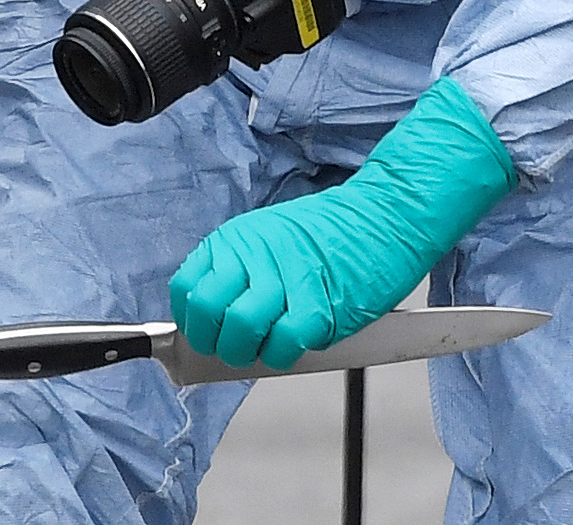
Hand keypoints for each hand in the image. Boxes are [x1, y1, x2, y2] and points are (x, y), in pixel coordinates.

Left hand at [169, 76, 516, 369]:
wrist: (386, 215)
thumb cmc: (334, 233)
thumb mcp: (270, 236)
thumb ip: (239, 270)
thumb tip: (214, 318)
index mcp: (237, 239)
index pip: (186, 289)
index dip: (191, 320)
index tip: (205, 332)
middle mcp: (253, 256)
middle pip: (205, 314)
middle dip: (214, 343)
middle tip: (233, 347)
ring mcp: (284, 281)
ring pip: (238, 333)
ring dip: (246, 354)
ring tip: (265, 349)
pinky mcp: (317, 308)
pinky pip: (281, 347)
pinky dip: (282, 356)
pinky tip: (295, 344)